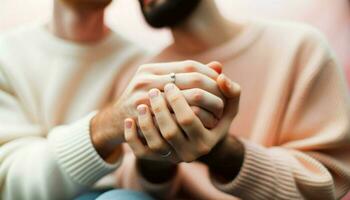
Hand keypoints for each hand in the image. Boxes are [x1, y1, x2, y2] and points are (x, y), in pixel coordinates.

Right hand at [90, 61, 224, 160]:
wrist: (115, 123)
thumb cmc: (142, 101)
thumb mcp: (159, 83)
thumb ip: (185, 75)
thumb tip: (218, 68)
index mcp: (151, 69)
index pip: (191, 66)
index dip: (210, 75)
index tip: (222, 85)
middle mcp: (147, 80)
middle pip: (194, 81)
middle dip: (215, 91)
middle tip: (224, 102)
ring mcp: (146, 101)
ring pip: (193, 99)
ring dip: (211, 107)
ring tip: (218, 114)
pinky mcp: (149, 122)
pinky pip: (184, 119)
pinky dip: (201, 121)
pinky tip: (207, 125)